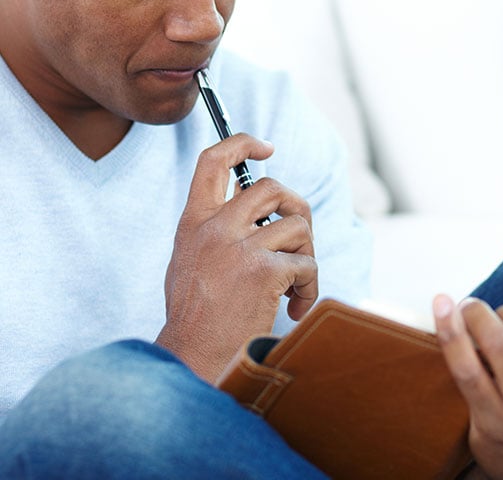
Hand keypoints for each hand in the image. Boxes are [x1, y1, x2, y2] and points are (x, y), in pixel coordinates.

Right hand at [156, 134, 317, 380]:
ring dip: (306, 255)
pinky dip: (309, 287)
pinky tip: (295, 309)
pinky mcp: (264, 271)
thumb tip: (250, 200)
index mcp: (194, 222)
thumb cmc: (197, 316)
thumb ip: (215, 227)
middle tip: (299, 237)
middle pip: (272, 187)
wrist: (193, 360)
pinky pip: (307, 264)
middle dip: (296, 207)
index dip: (243, 143)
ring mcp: (239, 248)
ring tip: (295, 286)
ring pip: (297, 225)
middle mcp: (214, 228)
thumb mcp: (191, 259)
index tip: (266, 147)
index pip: (213, 160)